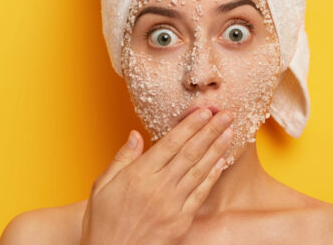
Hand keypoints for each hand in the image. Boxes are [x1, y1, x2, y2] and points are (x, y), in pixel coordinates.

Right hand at [80, 108, 233, 244]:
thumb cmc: (103, 222)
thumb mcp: (102, 186)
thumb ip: (122, 159)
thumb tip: (135, 135)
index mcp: (139, 175)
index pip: (171, 143)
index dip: (190, 125)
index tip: (204, 111)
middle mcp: (158, 187)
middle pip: (190, 152)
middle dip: (210, 130)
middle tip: (226, 114)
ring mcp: (172, 204)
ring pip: (200, 170)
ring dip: (217, 148)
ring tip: (229, 131)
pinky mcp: (181, 221)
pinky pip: (201, 194)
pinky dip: (213, 176)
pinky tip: (222, 161)